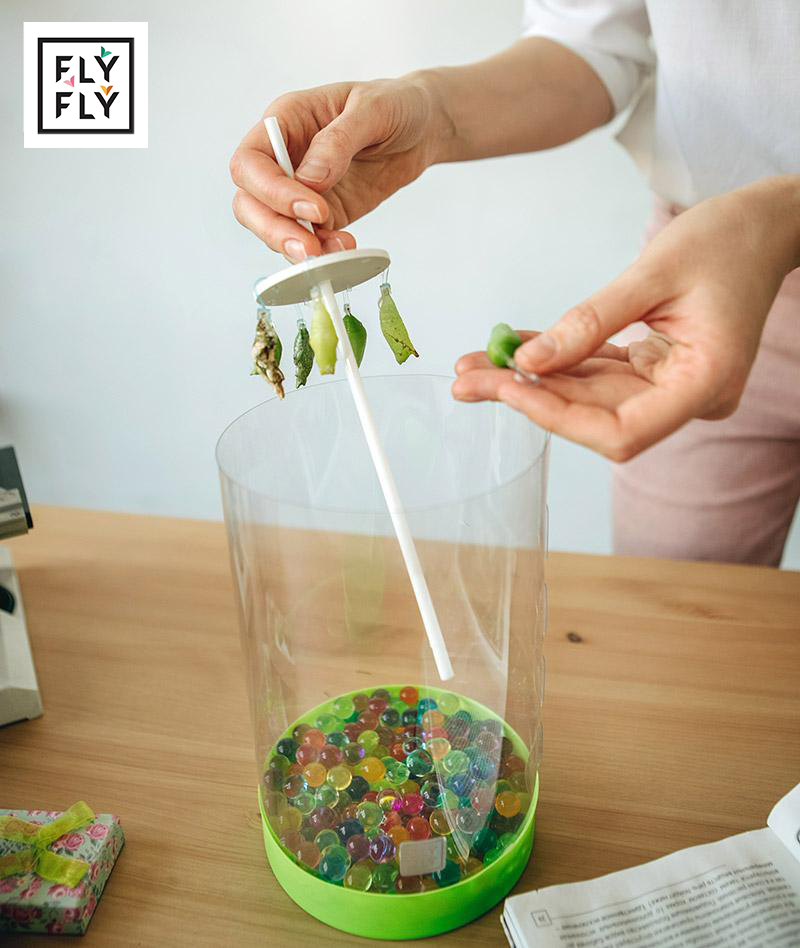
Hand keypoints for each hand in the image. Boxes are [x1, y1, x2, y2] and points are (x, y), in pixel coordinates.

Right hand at [230, 77, 445, 261]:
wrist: (422, 129)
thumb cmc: (395, 104)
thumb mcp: (374, 109)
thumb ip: (338, 141)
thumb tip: (309, 179)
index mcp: (286, 122)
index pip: (251, 163)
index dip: (272, 191)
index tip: (313, 208)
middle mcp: (285, 158)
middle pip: (250, 203)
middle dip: (274, 230)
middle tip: (310, 249)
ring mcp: (301, 191)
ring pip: (274, 228)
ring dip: (298, 248)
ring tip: (335, 253)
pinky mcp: (325, 215)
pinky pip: (310, 241)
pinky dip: (323, 253)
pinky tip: (346, 250)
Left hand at [453, 177, 799, 460]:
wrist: (763, 227)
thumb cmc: (727, 240)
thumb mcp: (653, 272)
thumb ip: (589, 322)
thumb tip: (526, 363)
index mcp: (703, 384)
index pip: (619, 432)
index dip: (556, 417)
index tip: (506, 386)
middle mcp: (687, 398)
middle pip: (593, 417)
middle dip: (526, 396)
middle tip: (466, 376)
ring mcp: (670, 388)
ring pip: (587, 397)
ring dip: (530, 381)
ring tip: (474, 363)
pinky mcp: (654, 371)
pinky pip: (595, 372)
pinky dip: (555, 360)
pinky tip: (512, 348)